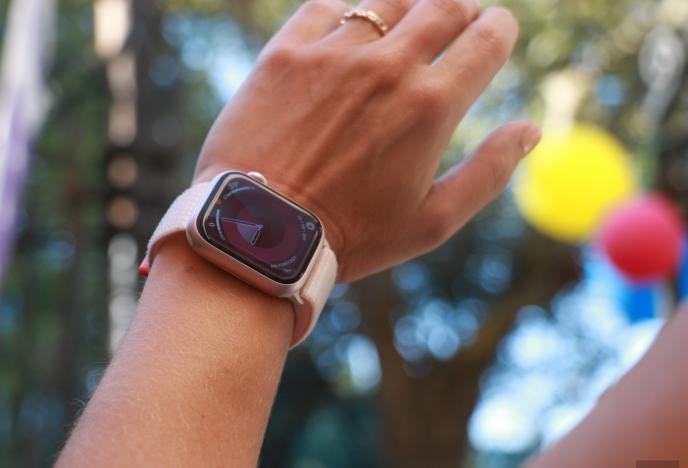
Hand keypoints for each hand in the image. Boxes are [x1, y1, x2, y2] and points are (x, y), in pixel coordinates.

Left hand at [194, 0, 541, 282]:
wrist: (257, 232)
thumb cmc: (349, 236)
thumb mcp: (431, 222)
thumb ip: (490, 172)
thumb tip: (531, 129)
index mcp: (432, 106)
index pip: (487, 38)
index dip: (499, 28)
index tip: (495, 32)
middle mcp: (386, 67)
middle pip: (443, 6)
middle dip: (460, 9)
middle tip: (456, 22)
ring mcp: (332, 54)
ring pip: (386, 0)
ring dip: (407, 6)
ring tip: (404, 25)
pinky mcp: (284, 53)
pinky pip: (325, 6)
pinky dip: (346, 11)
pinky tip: (348, 30)